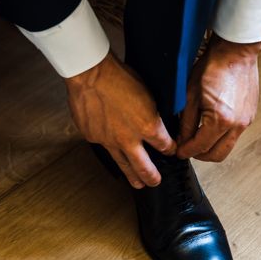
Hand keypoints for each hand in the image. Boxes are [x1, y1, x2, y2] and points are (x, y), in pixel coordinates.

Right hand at [65, 51, 175, 188]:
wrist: (90, 75)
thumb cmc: (118, 76)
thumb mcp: (147, 92)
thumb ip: (152, 111)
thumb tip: (155, 119)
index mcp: (148, 126)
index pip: (165, 145)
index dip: (170, 149)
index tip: (170, 151)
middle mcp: (129, 139)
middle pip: (145, 167)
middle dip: (153, 177)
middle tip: (156, 182)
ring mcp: (109, 141)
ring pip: (123, 164)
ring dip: (132, 176)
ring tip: (138, 184)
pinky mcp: (93, 137)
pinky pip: (103, 147)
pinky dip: (109, 149)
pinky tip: (111, 149)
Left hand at [177, 34, 260, 161]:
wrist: (235, 52)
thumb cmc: (212, 67)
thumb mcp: (189, 96)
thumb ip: (185, 122)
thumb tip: (181, 140)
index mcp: (220, 119)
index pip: (200, 147)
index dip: (186, 152)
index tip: (178, 151)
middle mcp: (237, 124)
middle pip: (217, 155)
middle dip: (200, 155)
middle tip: (187, 149)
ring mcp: (246, 121)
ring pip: (227, 147)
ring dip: (212, 147)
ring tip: (197, 139)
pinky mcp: (250, 116)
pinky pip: (234, 135)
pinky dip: (221, 137)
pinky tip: (210, 128)